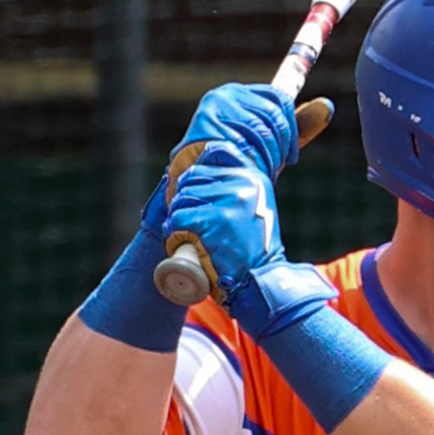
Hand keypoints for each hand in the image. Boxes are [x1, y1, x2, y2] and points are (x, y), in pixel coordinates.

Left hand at [164, 143, 333, 339]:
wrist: (259, 279)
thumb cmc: (253, 247)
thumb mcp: (256, 206)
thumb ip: (240, 185)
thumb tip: (210, 156)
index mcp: (253, 177)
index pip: (212, 155)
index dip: (196, 175)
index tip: (195, 194)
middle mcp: (243, 184)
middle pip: (192, 178)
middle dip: (183, 199)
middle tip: (188, 220)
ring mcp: (227, 202)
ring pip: (181, 199)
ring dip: (177, 217)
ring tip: (186, 233)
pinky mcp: (212, 222)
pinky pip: (178, 218)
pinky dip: (173, 231)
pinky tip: (180, 241)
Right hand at [168, 83, 334, 182]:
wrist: (201, 191)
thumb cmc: (238, 168)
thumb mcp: (272, 145)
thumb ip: (298, 126)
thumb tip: (327, 105)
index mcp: (237, 94)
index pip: (279, 98)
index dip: (290, 128)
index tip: (290, 155)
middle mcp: (224, 95)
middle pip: (275, 112)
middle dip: (281, 144)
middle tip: (271, 166)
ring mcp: (215, 108)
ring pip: (264, 128)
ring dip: (268, 156)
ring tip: (254, 170)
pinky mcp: (208, 124)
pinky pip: (249, 140)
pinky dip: (253, 161)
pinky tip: (245, 169)